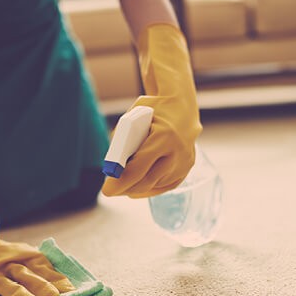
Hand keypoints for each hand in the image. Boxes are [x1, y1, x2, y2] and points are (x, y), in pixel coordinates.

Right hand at [0, 161, 74, 295]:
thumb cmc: (7, 258)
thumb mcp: (27, 257)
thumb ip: (45, 271)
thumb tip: (69, 288)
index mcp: (24, 257)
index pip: (42, 268)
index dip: (55, 279)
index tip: (69, 291)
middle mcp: (8, 264)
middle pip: (26, 275)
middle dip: (40, 286)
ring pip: (6, 284)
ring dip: (19, 293)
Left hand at [102, 23, 201, 197]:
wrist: (182, 104)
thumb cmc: (153, 109)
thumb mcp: (132, 118)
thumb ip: (123, 141)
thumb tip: (113, 167)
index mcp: (164, 137)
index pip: (139, 168)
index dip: (121, 181)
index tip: (107, 190)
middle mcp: (178, 151)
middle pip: (147, 181)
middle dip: (126, 188)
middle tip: (111, 191)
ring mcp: (185, 161)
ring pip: (156, 185)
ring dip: (137, 188)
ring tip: (122, 187)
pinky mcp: (188, 166)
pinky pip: (166, 185)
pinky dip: (150, 188)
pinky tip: (137, 189)